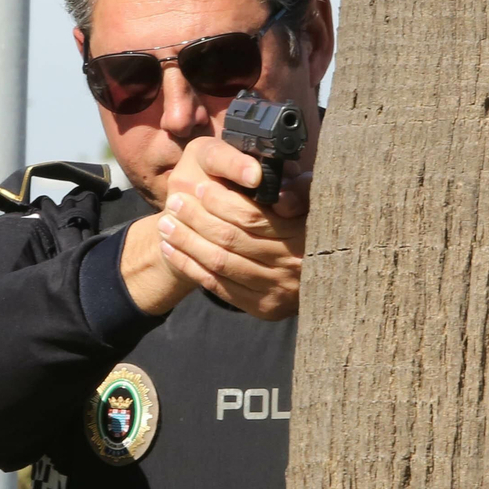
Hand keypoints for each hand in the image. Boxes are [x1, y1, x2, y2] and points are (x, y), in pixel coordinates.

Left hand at [154, 137, 308, 319]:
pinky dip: (189, 265)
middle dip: (196, 218)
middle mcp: (294, 263)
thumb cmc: (305, 220)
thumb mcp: (307, 197)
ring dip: (186, 242)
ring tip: (164, 224)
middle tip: (174, 202)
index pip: (252, 216)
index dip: (221, 201)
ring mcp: (279, 288)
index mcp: (306, 231)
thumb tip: (264, 182)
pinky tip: (170, 249)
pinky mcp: (264, 306)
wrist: (325, 272)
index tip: (200, 187)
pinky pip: (217, 284)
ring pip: (220, 262)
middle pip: (231, 239)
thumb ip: (294, 188)